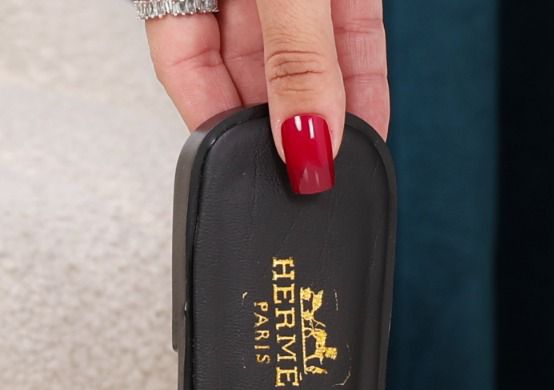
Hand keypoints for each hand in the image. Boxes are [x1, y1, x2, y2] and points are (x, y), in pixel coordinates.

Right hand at [147, 0, 389, 191]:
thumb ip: (294, 58)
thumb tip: (304, 142)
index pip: (186, 68)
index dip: (217, 129)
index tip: (244, 178)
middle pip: (247, 76)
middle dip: (278, 134)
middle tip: (301, 184)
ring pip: (304, 65)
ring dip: (326, 118)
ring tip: (339, 165)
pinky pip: (352, 40)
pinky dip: (362, 85)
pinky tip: (367, 127)